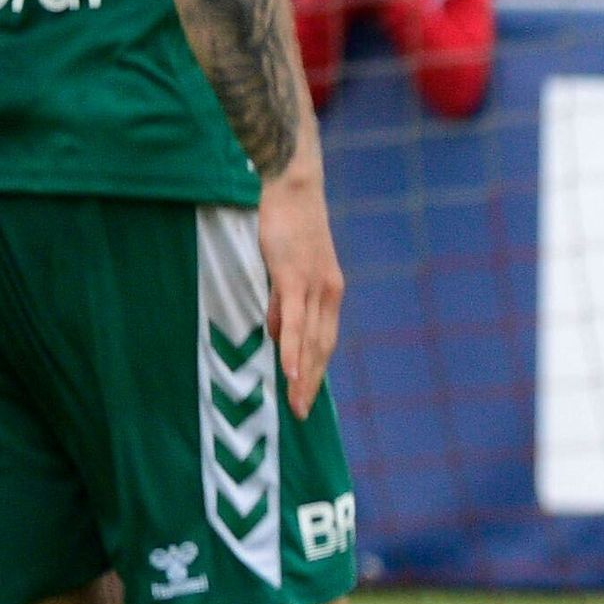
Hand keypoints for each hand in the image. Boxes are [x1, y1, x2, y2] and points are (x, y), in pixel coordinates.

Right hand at [257, 163, 344, 415]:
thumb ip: (282, 302)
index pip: (323, 341)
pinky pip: (293, 320)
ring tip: (296, 403)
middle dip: (311, 383)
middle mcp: (328, 293)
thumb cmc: (289, 227)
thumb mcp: (286, 270)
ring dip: (302, 375)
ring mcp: (313, 286)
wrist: (294, 188)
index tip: (305, 397)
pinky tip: (289, 371)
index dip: (315, 370)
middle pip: (321, 348)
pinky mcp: (295, 277)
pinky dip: (292, 348)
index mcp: (328, 293)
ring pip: (309, 340)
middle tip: (301, 414)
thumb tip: (275, 330)